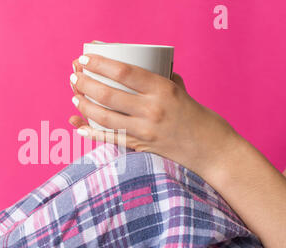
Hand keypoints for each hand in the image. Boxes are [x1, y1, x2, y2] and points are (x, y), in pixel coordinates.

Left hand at [69, 53, 239, 179]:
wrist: (211, 149)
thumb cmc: (196, 115)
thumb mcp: (180, 89)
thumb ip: (157, 77)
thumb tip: (134, 66)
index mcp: (163, 89)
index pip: (124, 72)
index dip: (100, 64)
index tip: (85, 59)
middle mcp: (152, 110)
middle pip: (108, 95)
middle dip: (84, 84)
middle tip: (74, 77)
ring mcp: (145, 131)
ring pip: (104, 118)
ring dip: (84, 107)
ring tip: (74, 97)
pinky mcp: (141, 147)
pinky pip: (110, 140)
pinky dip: (91, 134)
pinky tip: (78, 127)